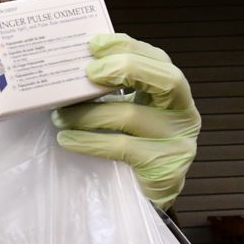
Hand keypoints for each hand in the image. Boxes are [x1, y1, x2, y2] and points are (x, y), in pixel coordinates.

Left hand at [52, 33, 200, 208]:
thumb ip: (114, 92)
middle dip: (125, 68)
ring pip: (132, 115)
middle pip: (166, 79)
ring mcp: (178, 141)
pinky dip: (89, 141)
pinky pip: (121, 147)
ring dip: (88, 113)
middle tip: (87, 72)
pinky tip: (67, 140)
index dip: (129, 46)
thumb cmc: (130, 151)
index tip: (95, 44)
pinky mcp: (165, 167)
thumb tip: (73, 68)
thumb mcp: (128, 113)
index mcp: (173, 96)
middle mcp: (184, 114)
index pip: (158, 60)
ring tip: (59, 116)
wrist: (142, 200)